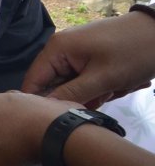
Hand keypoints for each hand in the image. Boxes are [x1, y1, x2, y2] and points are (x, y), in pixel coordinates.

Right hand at [21, 11, 154, 105]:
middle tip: (103, 98)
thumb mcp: (102, 78)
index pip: (33, 82)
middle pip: (54, 85)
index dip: (42, 103)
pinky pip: (85, 78)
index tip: (62, 117)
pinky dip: (100, 85)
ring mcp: (75, 51)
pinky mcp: (89, 55)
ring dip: (93, 92)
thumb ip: (70, 94)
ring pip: (72, 84)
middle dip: (77, 97)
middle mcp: (60, 48)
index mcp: (56, 49)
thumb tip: (45, 110)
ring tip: (115, 88)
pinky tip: (118, 83)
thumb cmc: (132, 53)